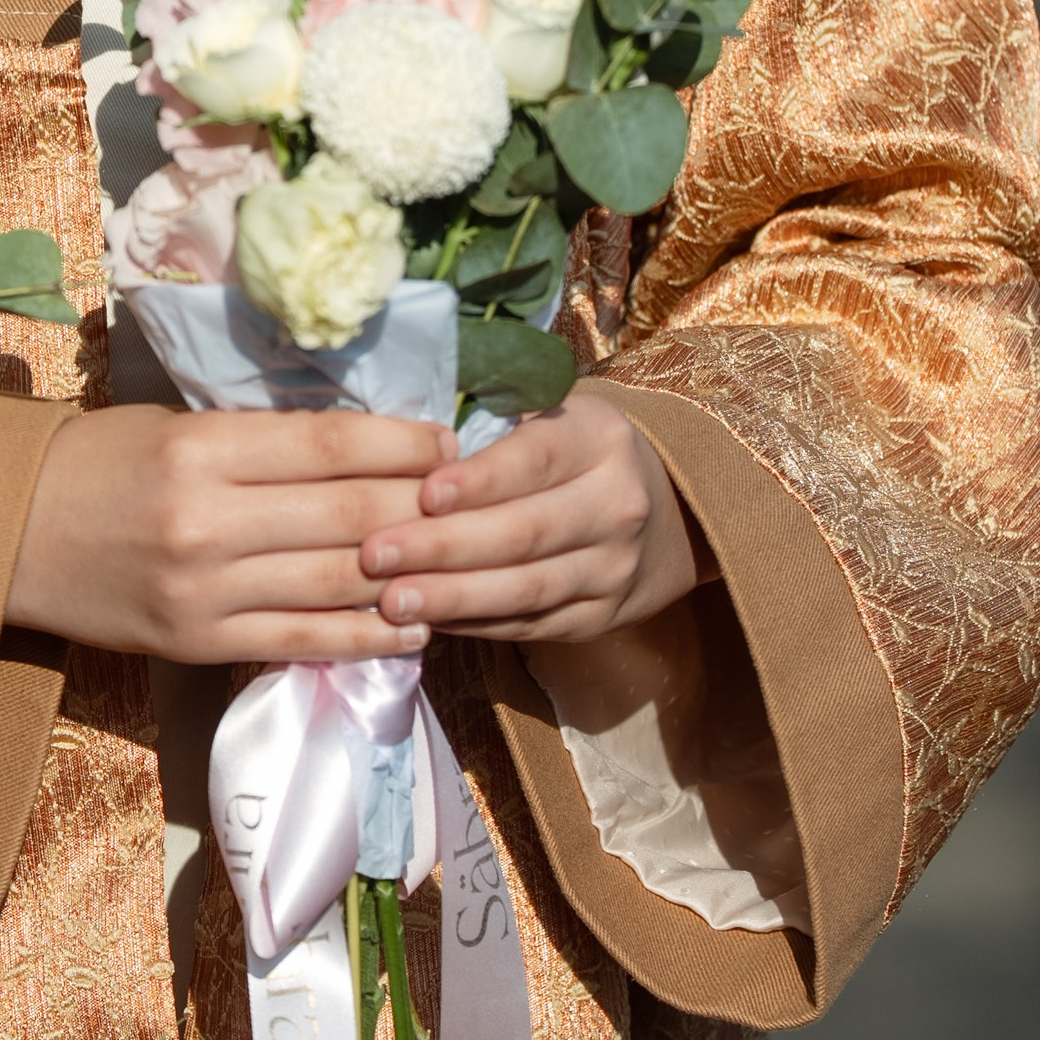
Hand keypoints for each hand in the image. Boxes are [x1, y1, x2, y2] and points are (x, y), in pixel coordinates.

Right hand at [7, 403, 455, 663]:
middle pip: (349, 515)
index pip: (330, 444)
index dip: (403, 442)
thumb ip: (260, 440)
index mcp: (201, 450)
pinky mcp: (199, 644)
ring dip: (412, 573)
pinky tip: (413, 623)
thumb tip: (361, 444)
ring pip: (338, 582)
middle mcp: (209, 523)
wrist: (6, 535)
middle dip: (423, 505)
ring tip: (461, 560)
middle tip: (472, 497)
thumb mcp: (174, 426)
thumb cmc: (95, 463)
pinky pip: (303, 640)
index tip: (449, 439)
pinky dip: (367, 635)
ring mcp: (206, 592)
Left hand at [358, 385, 698, 647]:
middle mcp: (618, 505)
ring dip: (454, 598)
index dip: (481, 480)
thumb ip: (490, 423)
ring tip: (392, 601)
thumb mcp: (551, 415)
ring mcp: (614, 568)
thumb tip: (401, 442)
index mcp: (601, 439)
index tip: (424, 494)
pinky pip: (529, 625)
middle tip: (375, 554)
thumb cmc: (573, 452)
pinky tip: (428, 620)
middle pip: (526, 532)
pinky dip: (474, 624)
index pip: (538, 458)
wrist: (664, 512)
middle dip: (445, 547)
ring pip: (527, 589)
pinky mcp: (599, 617)